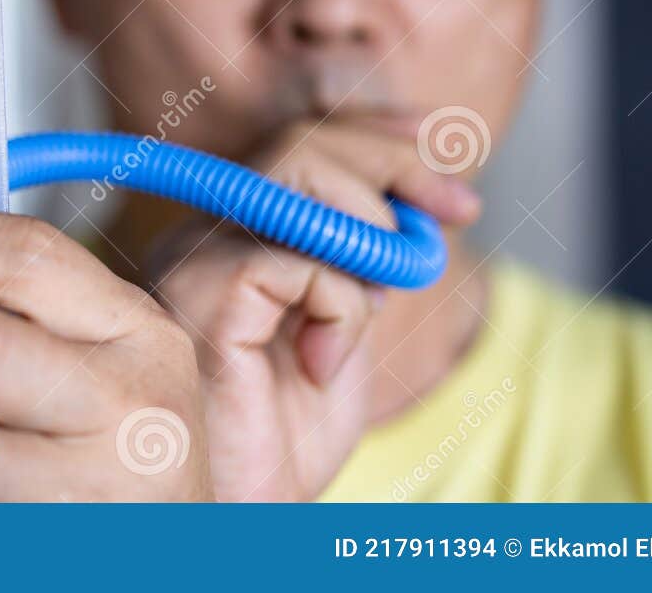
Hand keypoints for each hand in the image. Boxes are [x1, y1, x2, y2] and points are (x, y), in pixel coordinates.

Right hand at [150, 118, 479, 501]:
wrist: (241, 516)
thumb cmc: (279, 443)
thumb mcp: (343, 334)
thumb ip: (362, 263)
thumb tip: (412, 202)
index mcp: (228, 239)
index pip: (297, 146)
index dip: (374, 134)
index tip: (438, 143)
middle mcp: (201, 237)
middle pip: (300, 144)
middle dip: (395, 163)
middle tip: (458, 211)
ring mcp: (193, 260)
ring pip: (297, 174)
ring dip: (374, 227)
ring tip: (386, 292)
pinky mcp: (203, 293)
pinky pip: (303, 257)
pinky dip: (343, 307)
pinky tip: (321, 365)